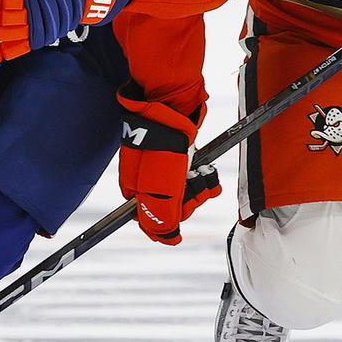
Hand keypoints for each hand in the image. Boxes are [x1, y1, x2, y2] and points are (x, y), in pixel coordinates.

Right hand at [118, 96, 220, 244]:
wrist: (173, 104)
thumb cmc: (163, 143)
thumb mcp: (160, 187)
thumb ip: (160, 216)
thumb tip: (165, 238)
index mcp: (135, 188)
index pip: (152, 219)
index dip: (172, 218)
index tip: (184, 207)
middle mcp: (146, 178)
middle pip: (172, 205)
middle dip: (189, 199)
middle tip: (193, 184)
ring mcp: (162, 165)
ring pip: (186, 189)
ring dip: (199, 185)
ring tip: (202, 173)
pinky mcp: (179, 154)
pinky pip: (195, 174)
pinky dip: (204, 173)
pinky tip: (206, 167)